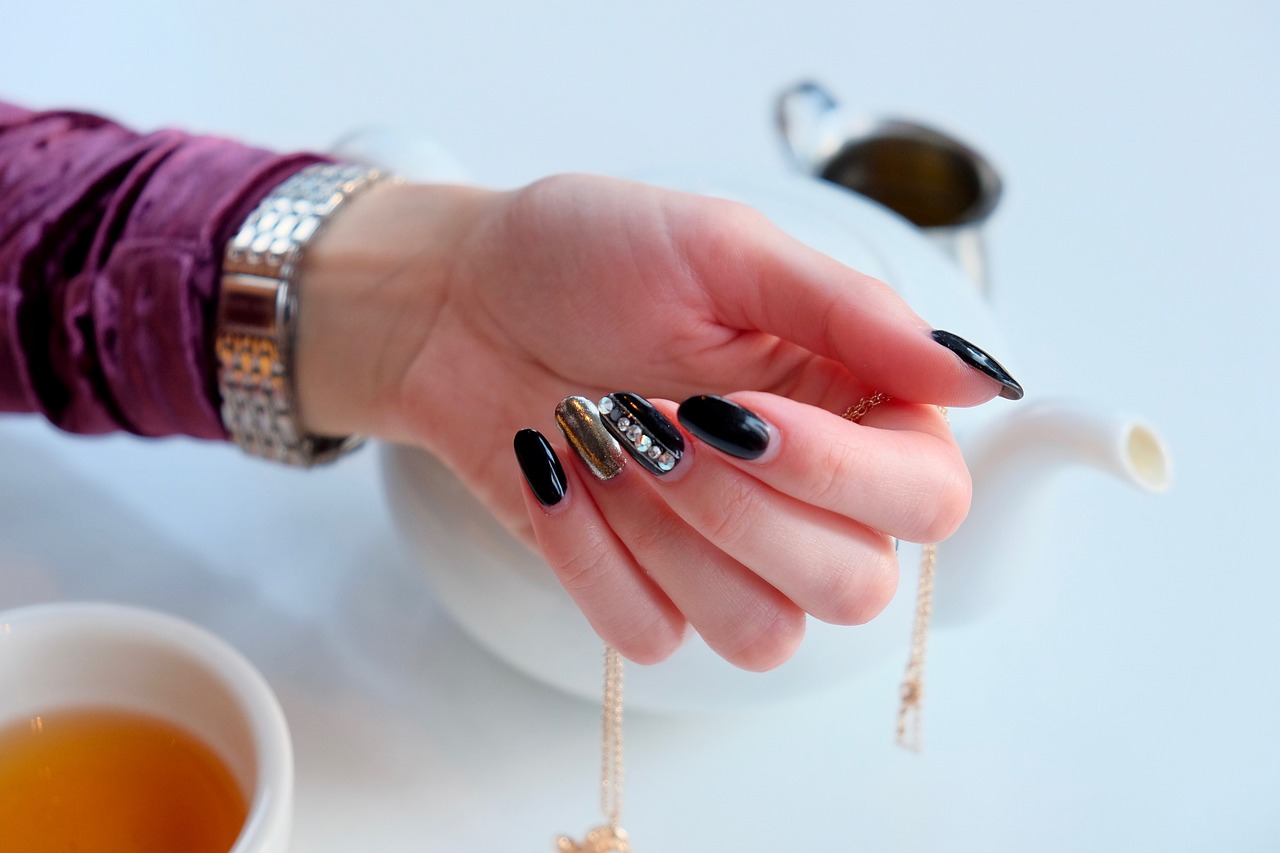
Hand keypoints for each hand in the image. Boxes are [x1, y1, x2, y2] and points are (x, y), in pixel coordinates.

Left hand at [294, 174, 1018, 669]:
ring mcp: (720, 554)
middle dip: (738, 509)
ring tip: (608, 444)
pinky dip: (592, 560)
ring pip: (761, 635)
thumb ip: (855, 315)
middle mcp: (802, 493)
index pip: (930, 500)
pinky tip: (564, 481)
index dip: (839, 473)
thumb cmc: (587, 255)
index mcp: (849, 404)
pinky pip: (650, 639)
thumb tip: (983, 376)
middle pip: (854, 587)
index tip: (737, 407)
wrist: (458, 303)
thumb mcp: (724, 252)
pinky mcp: (642, 591)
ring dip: (667, 538)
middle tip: (657, 419)